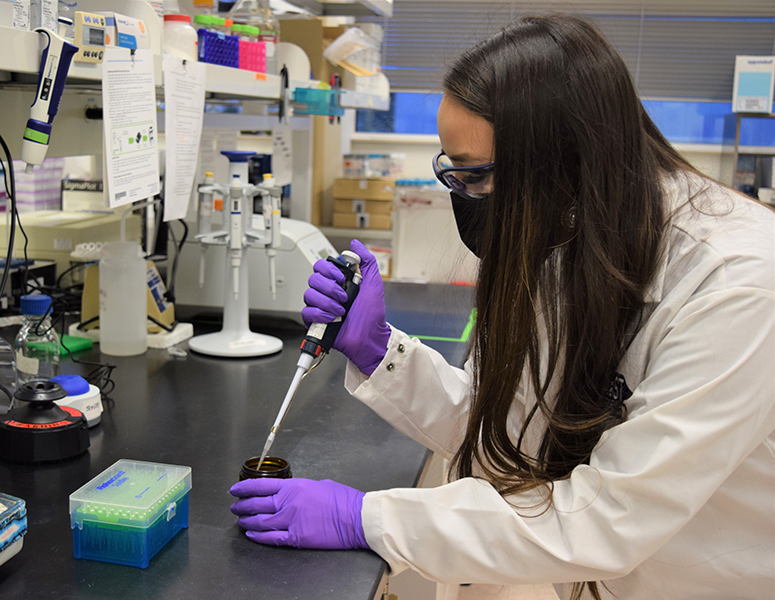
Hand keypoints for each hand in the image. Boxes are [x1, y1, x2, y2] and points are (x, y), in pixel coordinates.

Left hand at [229, 478, 368, 549]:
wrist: (356, 517)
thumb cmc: (343, 499)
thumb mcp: (318, 484)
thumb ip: (300, 489)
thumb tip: (290, 494)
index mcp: (294, 486)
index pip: (261, 485)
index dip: (245, 487)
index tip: (236, 489)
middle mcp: (288, 502)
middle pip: (257, 504)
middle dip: (242, 505)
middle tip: (235, 506)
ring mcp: (291, 521)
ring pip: (260, 521)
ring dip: (247, 520)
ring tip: (240, 520)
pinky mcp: (296, 538)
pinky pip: (271, 538)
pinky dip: (258, 536)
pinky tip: (251, 534)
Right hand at [302, 240, 390, 374]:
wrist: (370, 337)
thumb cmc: (372, 315)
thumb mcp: (374, 284)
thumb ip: (367, 261)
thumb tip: (356, 245)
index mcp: (339, 282)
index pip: (321, 266)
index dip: (330, 270)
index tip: (342, 278)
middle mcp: (328, 293)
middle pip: (313, 279)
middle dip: (330, 288)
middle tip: (344, 296)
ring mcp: (320, 306)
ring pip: (309, 294)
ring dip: (327, 302)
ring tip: (341, 310)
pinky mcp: (315, 321)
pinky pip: (306, 312)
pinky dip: (320, 314)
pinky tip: (332, 318)